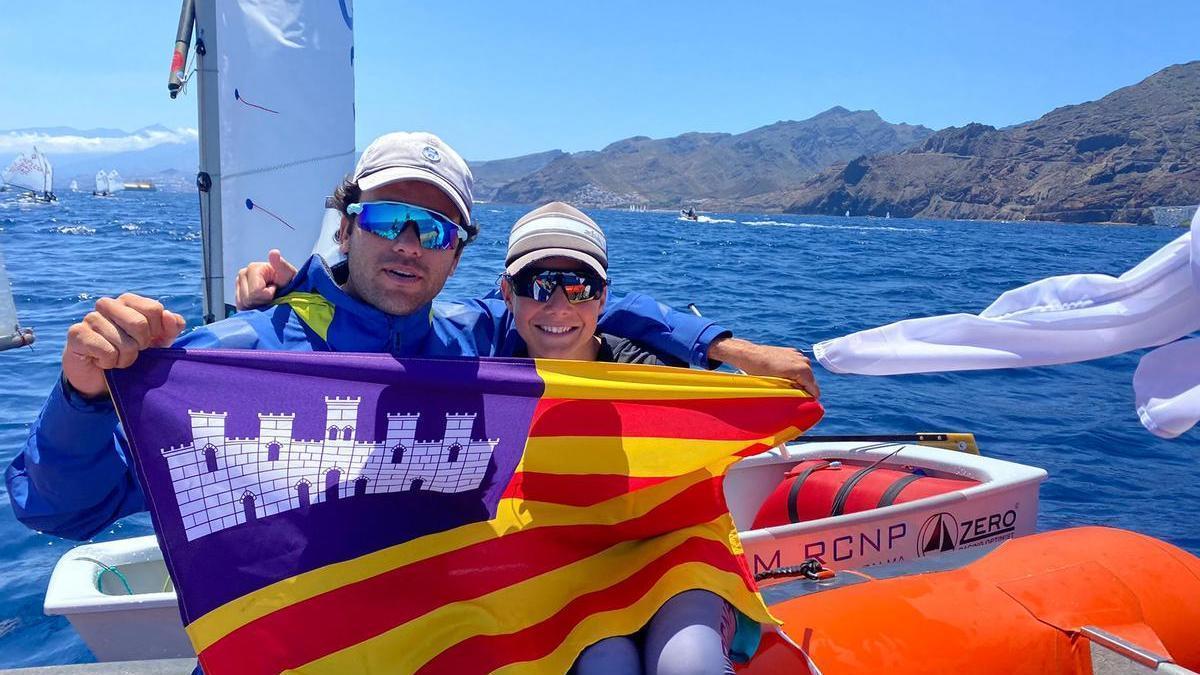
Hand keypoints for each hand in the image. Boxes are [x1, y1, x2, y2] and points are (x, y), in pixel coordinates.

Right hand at [63, 294, 186, 397]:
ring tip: (116, 358)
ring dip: (125, 358)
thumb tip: (169, 316)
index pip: (155, 309)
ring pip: (123, 342)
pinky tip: (101, 361)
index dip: (157, 331)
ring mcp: (90, 318)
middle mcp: (107, 304)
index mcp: (128, 301)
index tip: (148, 340)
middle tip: (131, 351)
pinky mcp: (76, 334)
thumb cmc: (132, 354)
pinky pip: (106, 351)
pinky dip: (109, 362)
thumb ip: (171, 328)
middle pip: (139, 323)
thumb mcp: (159, 342)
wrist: (101, 378)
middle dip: (140, 345)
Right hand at [235, 249, 296, 310]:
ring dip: (257, 305)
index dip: (268, 295)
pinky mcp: (238, 295)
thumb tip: (274, 253)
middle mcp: (243, 274)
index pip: (255, 291)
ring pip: (243, 304)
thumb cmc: (289, 281)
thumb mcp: (288, 273)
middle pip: (247, 299)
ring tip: (267, 298)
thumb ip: (281, 265)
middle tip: (272, 295)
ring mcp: (239, 285)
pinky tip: (260, 302)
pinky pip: (241, 308)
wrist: (288, 290)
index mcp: (253, 268)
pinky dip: (252, 308)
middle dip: (262, 301)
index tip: (275, 289)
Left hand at [708, 337, 819, 396]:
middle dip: (803, 389)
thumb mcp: (778, 386)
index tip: (801, 404)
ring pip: (805, 374)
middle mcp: (804, 361)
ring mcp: (799, 355)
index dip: (809, 399)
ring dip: (799, 380)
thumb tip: (803, 399)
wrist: (749, 355)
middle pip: (811, 382)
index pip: (815, 390)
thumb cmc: (760, 372)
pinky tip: (782, 375)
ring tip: (784, 384)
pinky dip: (794, 372)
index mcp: (803, 370)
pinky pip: (799, 366)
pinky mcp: (793, 352)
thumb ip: (794, 392)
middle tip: (790, 395)